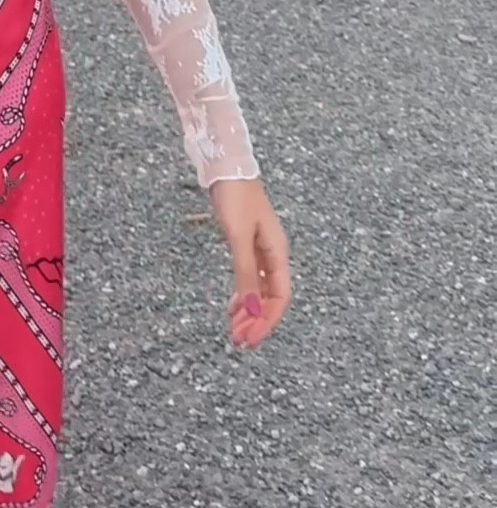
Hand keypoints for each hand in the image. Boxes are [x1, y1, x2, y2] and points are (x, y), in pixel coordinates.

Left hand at [209, 178, 290, 348]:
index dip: (265, 321)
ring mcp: (260, 248)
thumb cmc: (235, 198)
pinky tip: (233, 303)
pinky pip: (251, 277)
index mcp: (277, 252)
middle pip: (271, 297)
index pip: (279, 298)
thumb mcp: (238, 237)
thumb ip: (244, 273)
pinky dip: (243, 293)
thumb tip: (249, 310)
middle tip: (238, 340)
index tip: (248, 338)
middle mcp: (273, 253)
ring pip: (260, 289)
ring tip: (233, 327)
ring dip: (249, 310)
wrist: (227, 167)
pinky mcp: (247, 242)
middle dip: (256, 320)